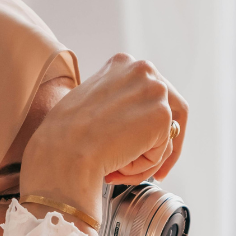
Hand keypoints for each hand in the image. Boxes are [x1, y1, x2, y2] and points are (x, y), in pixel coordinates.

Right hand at [21, 53, 188, 224]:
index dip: (150, 125)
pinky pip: (161, 152)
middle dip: (161, 145)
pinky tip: (118, 165)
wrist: (62, 152)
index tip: (143, 145)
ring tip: (116, 169)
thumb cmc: (63, 135)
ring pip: (165, 137)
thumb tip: (133, 122)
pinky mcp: (161, 117)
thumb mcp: (90, 102)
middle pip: (172, 112)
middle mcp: (144, 70)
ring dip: (143, 161)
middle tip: (156, 171)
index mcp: (123, 64)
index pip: (151, 95)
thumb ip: (116, 103)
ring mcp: (155, 91)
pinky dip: (142, 167)